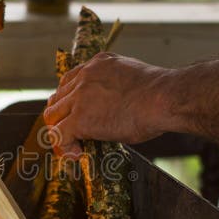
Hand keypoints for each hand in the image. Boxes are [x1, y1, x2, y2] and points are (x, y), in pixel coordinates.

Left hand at [43, 53, 172, 158]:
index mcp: (98, 64)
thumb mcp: (131, 80)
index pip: (70, 81)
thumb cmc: (160, 94)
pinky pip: (59, 135)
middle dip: (62, 116)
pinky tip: (77, 154)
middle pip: (58, 98)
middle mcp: (85, 76)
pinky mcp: (80, 119)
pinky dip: (64, 147)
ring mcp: (80, 97)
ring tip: (73, 145)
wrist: (165, 99)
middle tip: (71, 133)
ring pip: (53, 115)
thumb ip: (115, 89)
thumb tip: (114, 108)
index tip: (74, 113)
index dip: (69, 100)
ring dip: (60, 131)